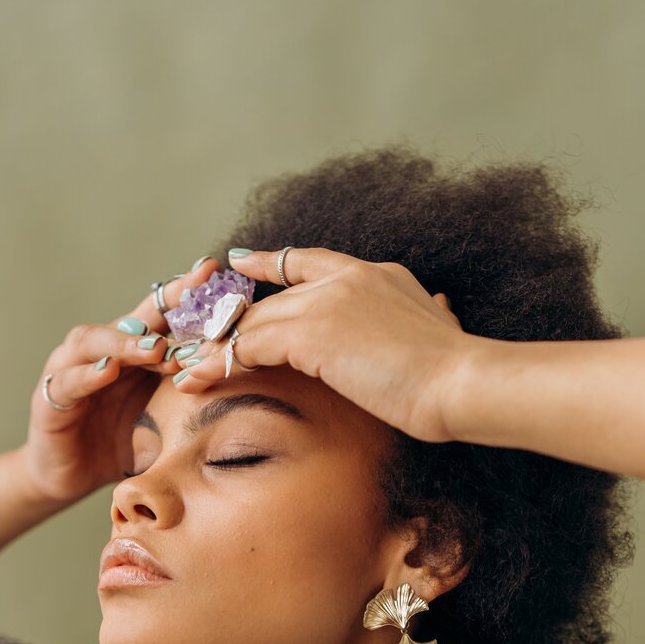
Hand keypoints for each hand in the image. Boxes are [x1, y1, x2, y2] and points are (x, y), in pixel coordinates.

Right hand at [19, 258, 219, 502]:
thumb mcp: (168, 423)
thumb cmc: (124, 445)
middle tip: (193, 298)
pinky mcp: (48, 401)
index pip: (162, 314)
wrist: (70, 478)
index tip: (214, 271)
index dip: (184, 292)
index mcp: (134, 353)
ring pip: (93, 341)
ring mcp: (69, 371)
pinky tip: (108, 371)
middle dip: (163, 305)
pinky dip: (87, 375)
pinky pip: (66, 382)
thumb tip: (254, 396)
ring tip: (155, 347)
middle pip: (131, 318)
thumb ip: (196, 404)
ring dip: (125, 341)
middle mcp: (101, 352)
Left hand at [171, 247, 480, 442]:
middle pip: (270, 295)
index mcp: (378, 275)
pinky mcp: (311, 330)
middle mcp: (348, 277)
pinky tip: (197, 380)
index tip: (239, 261)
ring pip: (253, 320)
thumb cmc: (458, 376)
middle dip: (227, 319)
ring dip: (214, 347)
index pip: (310, 261)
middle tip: (191, 338)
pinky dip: (218, 364)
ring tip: (183, 367)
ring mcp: (328, 299)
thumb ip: (430, 317)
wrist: (462, 382)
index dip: (270, 263)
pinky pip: (248, 345)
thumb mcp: (440, 336)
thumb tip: (443, 310)